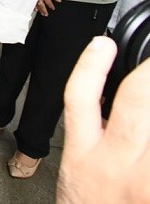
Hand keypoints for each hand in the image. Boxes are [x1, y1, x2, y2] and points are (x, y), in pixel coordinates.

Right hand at [36, 0, 60, 16]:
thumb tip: (59, 0)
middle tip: (46, 14)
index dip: (51, 5)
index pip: (48, 1)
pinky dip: (34, 6)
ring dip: (39, 9)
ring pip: (36, 4)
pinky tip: (35, 9)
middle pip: (41, 5)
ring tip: (42, 13)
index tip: (53, 8)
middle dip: (44, 10)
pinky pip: (32, 1)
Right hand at [58, 36, 149, 202]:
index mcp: (85, 157)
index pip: (81, 98)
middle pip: (136, 101)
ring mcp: (145, 179)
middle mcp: (118, 165)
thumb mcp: (82, 170)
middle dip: (147, 75)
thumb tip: (123, 93)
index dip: (91, 66)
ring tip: (147, 111)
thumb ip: (98, 134)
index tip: (104, 44)